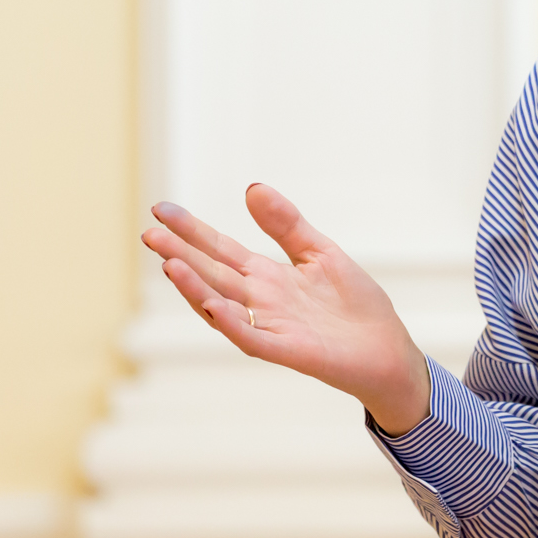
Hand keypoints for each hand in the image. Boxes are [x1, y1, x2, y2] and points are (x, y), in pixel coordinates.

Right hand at [141, 184, 432, 434]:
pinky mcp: (288, 351)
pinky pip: (252, 337)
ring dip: (195, 287)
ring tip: (169, 263)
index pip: (221, 250)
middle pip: (213, 274)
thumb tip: (252, 187)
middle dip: (181, 254)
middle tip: (149, 233)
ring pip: (223, 306)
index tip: (161, 209)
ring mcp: (271, 327)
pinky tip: (211, 304)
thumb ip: (286, 225)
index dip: (192, 231)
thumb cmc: (354, 306)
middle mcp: (261, 301)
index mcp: (267, 277)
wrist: (388, 350)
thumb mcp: (319, 252)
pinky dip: (231, 322)